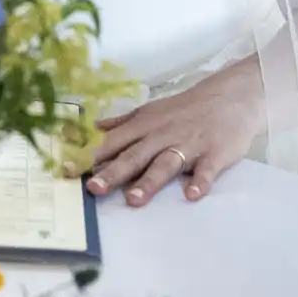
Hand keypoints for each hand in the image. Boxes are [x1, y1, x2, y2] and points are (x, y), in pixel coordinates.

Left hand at [86, 64, 265, 206]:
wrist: (231, 96)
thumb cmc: (184, 109)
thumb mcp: (149, 113)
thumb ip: (120, 125)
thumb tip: (88, 131)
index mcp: (144, 126)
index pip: (111, 143)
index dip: (89, 156)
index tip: (66, 169)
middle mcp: (162, 135)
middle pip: (134, 156)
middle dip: (113, 172)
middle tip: (93, 189)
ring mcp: (189, 144)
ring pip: (166, 164)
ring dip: (149, 181)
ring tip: (133, 200)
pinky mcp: (215, 153)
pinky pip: (207, 170)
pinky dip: (201, 182)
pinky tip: (192, 195)